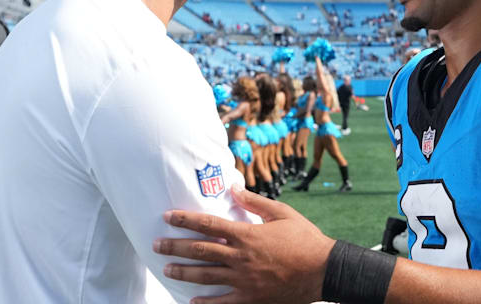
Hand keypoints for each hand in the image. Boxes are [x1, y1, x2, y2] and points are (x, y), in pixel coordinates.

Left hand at [154, 186, 334, 303]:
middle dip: (175, 247)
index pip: (208, 225)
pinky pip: (223, 303)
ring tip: (167, 269)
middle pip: (200, 251)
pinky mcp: (251, 298)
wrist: (324, 270)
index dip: (185, 220)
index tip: (167, 217)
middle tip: (156, 245)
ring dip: (183, 272)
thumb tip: (232, 188)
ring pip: (206, 277)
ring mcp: (244, 280)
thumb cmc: (305, 238)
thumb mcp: (282, 213)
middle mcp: (241, 257)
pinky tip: (192, 302)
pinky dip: (206, 303)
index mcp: (247, 234)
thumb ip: (255, 202)